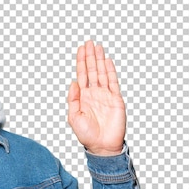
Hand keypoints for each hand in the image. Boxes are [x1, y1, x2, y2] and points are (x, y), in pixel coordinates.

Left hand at [67, 40, 125, 155]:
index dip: (81, 62)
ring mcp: (105, 95)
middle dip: (90, 56)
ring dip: (99, 60)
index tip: (81, 49)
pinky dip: (110, 71)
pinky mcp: (115, 99)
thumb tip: (73, 83)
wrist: (102, 146)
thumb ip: (73, 100)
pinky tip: (107, 61)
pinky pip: (113, 82)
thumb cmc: (87, 135)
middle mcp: (94, 94)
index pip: (81, 75)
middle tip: (89, 42)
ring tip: (98, 46)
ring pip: (102, 73)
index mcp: (83, 97)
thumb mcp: (73, 118)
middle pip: (91, 71)